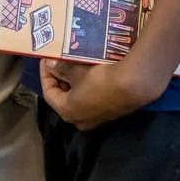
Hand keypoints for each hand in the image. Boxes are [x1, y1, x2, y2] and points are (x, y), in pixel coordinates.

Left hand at [39, 57, 163, 129]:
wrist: (133, 85)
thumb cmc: (99, 79)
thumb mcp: (76, 71)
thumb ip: (60, 69)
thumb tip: (50, 65)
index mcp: (67, 112)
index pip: (49, 92)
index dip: (46, 74)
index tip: (46, 59)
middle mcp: (80, 121)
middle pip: (63, 97)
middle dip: (60, 78)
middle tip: (59, 61)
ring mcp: (96, 119)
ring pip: (77, 98)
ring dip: (73, 82)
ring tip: (73, 64)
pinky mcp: (109, 113)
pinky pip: (91, 99)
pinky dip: (86, 87)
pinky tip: (89, 73)